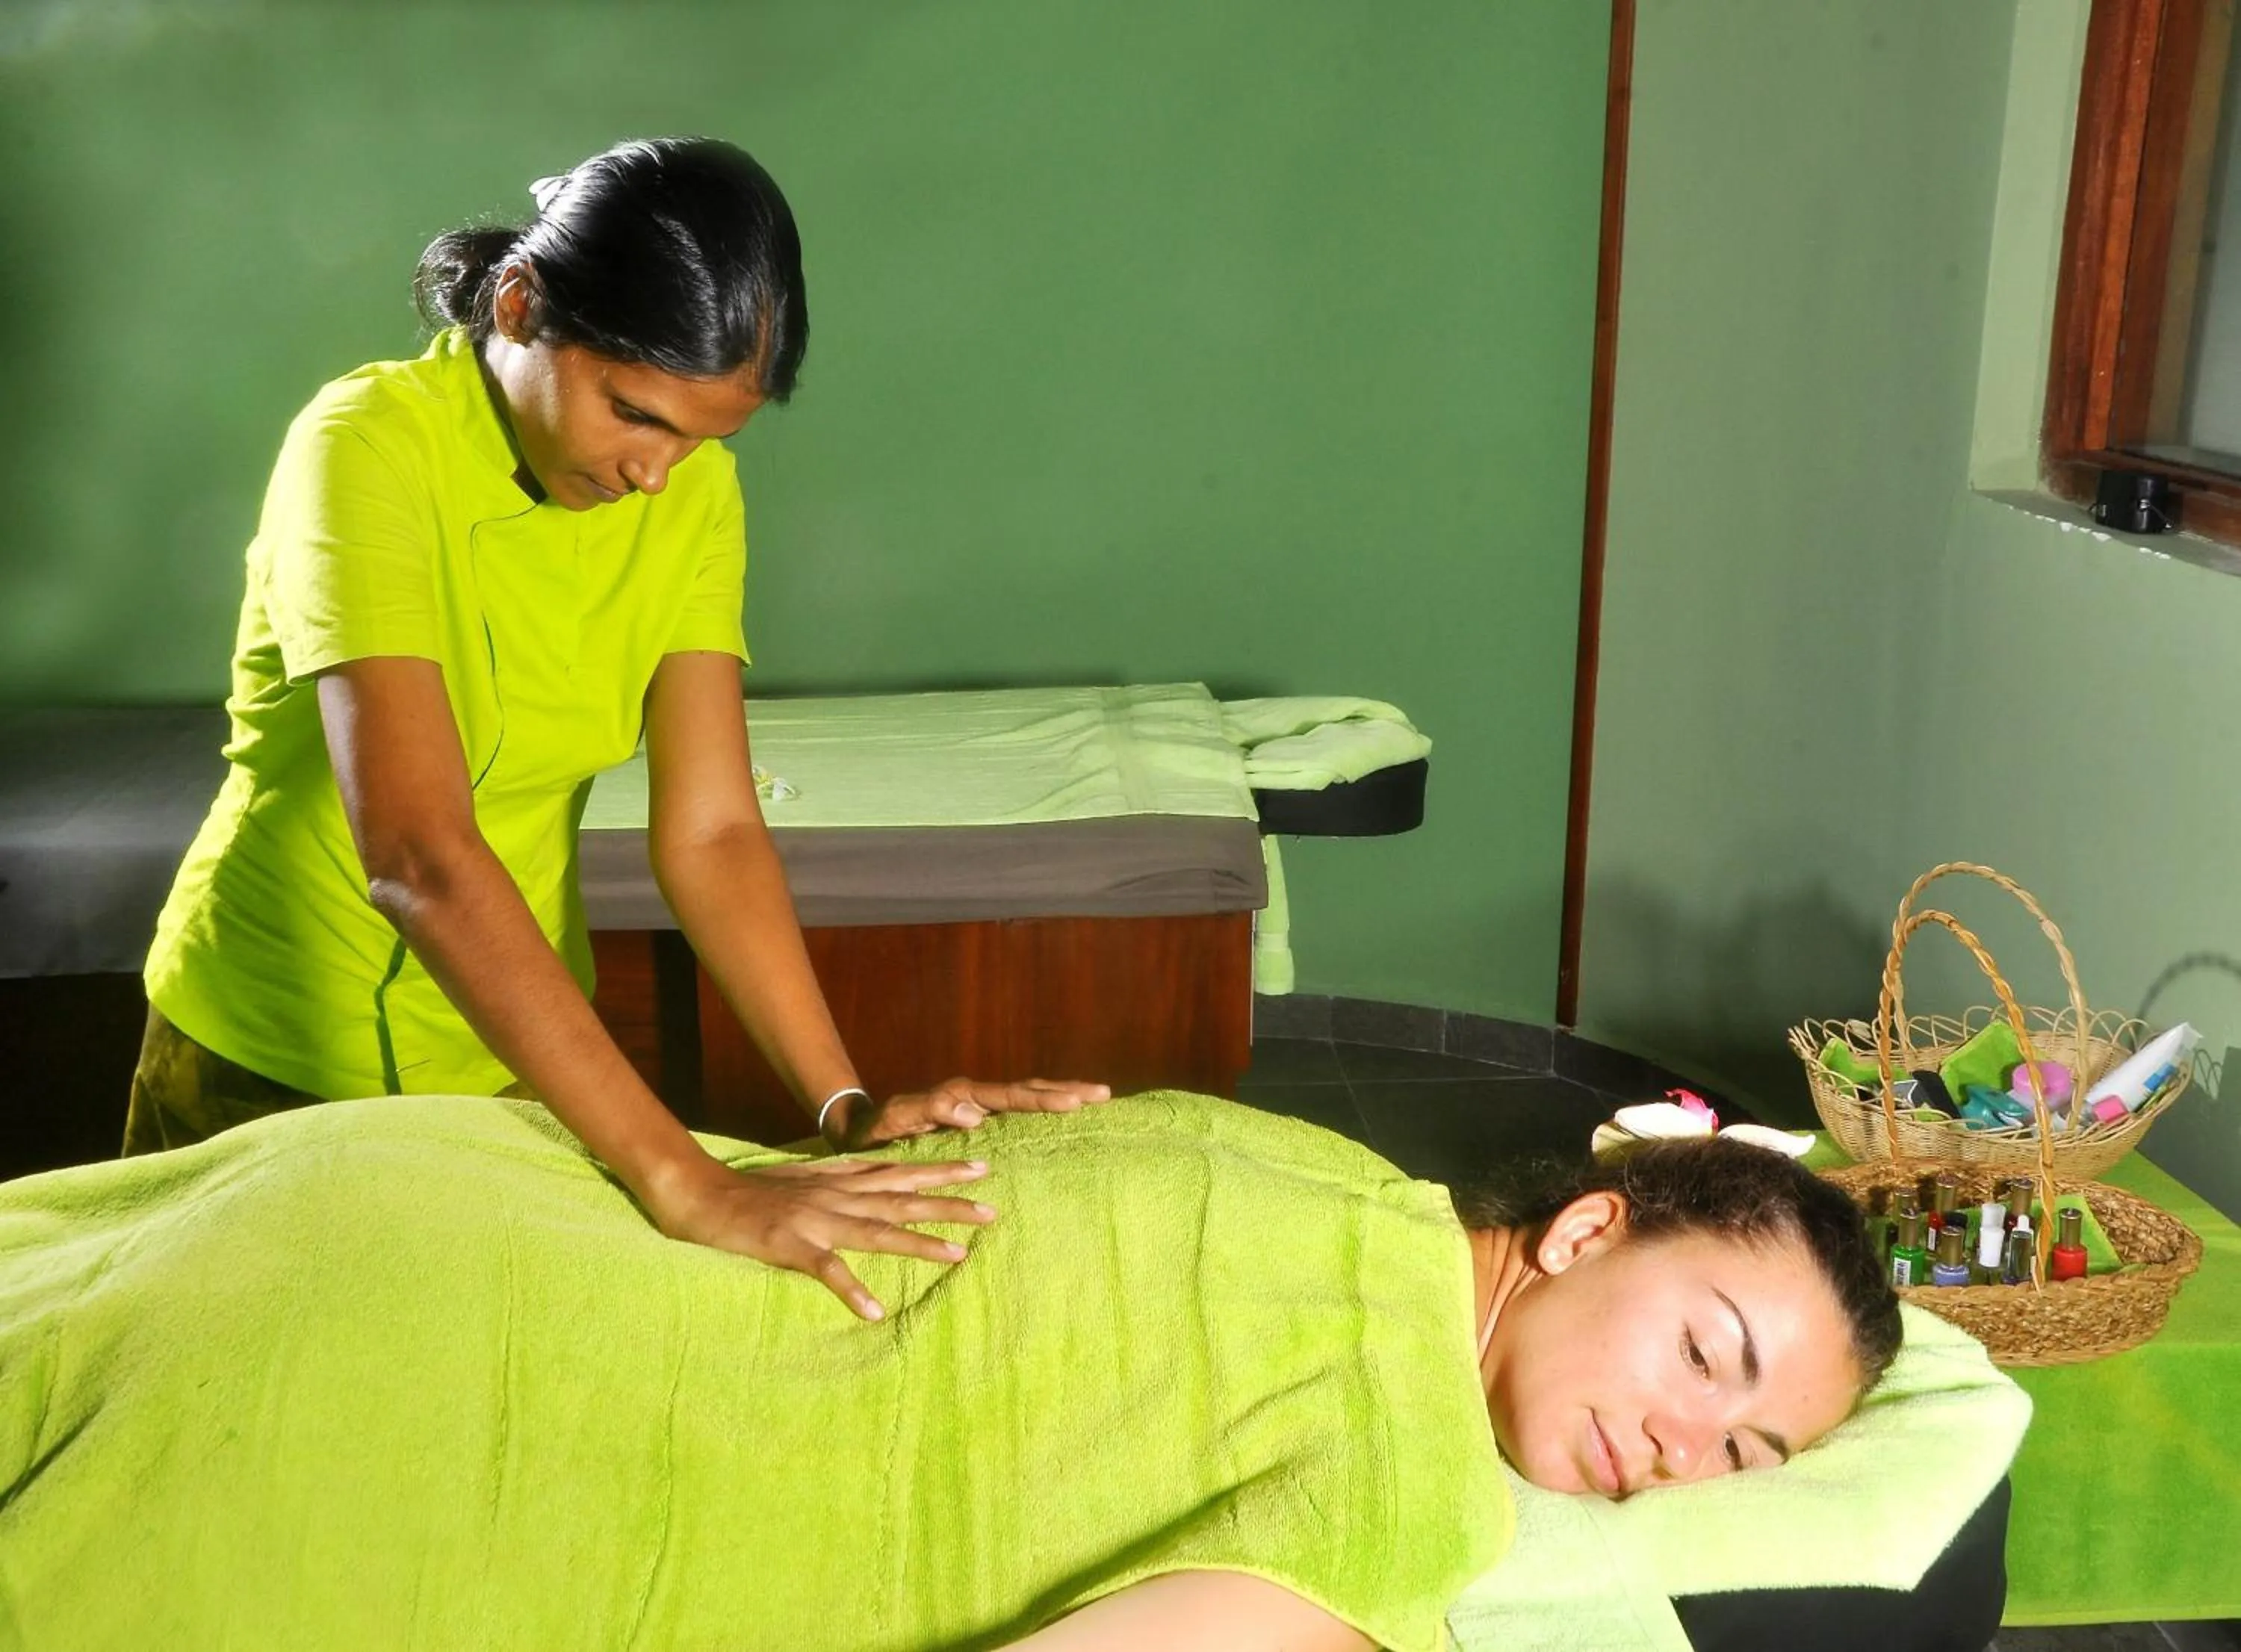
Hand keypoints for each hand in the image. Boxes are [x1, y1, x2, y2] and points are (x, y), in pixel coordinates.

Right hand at [641, 1152, 994, 1320]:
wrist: (701, 1193)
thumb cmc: (752, 1191)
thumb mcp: (804, 1178)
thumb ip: (841, 1178)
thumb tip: (877, 1177)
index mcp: (839, 1182)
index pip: (900, 1172)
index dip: (940, 1168)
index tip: (981, 1165)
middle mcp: (836, 1197)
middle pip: (902, 1200)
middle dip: (948, 1203)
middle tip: (992, 1209)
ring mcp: (815, 1221)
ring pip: (877, 1231)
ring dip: (918, 1243)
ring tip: (958, 1255)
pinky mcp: (789, 1246)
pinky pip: (825, 1271)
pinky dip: (850, 1290)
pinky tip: (875, 1310)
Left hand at [834, 1076, 1113, 1147]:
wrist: (862, 1129)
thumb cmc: (877, 1128)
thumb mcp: (897, 1118)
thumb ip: (931, 1110)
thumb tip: (975, 1113)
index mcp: (962, 1096)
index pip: (1011, 1095)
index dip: (1043, 1098)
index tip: (1074, 1101)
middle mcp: (976, 1098)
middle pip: (1028, 1090)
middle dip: (1065, 1090)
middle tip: (1103, 1093)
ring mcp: (979, 1109)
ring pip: (1027, 1098)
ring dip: (1060, 1096)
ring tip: (1097, 1097)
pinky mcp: (978, 1122)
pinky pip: (1017, 1115)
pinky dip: (1042, 1112)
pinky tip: (1064, 1120)